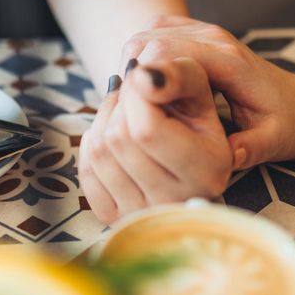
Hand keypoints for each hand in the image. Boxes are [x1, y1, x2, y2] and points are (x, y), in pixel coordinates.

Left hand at [79, 57, 232, 223]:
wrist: (187, 159)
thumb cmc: (194, 120)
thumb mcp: (199, 92)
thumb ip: (177, 75)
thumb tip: (141, 75)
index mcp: (206, 171)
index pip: (146, 128)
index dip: (134, 93)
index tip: (141, 77)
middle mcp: (177, 201)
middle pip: (118, 139)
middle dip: (118, 103)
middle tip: (131, 91)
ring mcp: (145, 215)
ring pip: (100, 153)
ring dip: (103, 119)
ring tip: (123, 108)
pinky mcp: (117, 219)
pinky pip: (88, 174)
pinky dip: (91, 145)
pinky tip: (110, 133)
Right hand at [123, 16, 294, 167]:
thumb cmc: (289, 124)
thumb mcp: (275, 142)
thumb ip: (250, 148)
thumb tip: (220, 157)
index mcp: (229, 60)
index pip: (168, 55)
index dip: (143, 80)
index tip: (130, 112)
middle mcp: (212, 37)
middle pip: (147, 43)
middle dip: (132, 80)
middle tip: (131, 120)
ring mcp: (200, 31)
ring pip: (143, 38)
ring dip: (132, 71)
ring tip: (137, 110)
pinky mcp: (191, 35)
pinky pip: (149, 40)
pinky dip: (140, 64)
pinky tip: (145, 94)